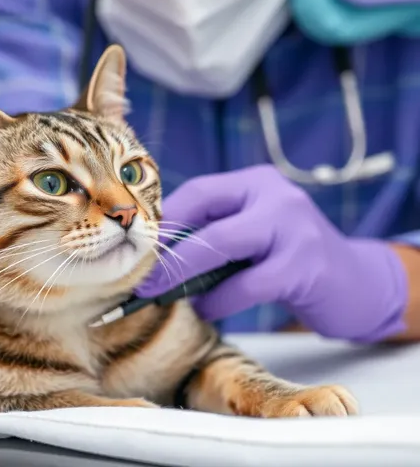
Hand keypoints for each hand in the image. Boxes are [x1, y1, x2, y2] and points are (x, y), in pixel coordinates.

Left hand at [137, 165, 407, 341]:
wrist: (355, 282)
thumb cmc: (290, 259)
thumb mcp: (254, 233)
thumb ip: (215, 233)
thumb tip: (157, 254)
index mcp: (258, 183)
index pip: (198, 191)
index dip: (163, 220)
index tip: (137, 248)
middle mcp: (277, 197)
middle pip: (205, 218)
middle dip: (165, 252)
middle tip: (139, 278)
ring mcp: (295, 230)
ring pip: (222, 247)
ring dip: (185, 276)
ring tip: (163, 295)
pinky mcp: (305, 267)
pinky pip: (247, 285)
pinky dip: (219, 300)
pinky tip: (206, 309)